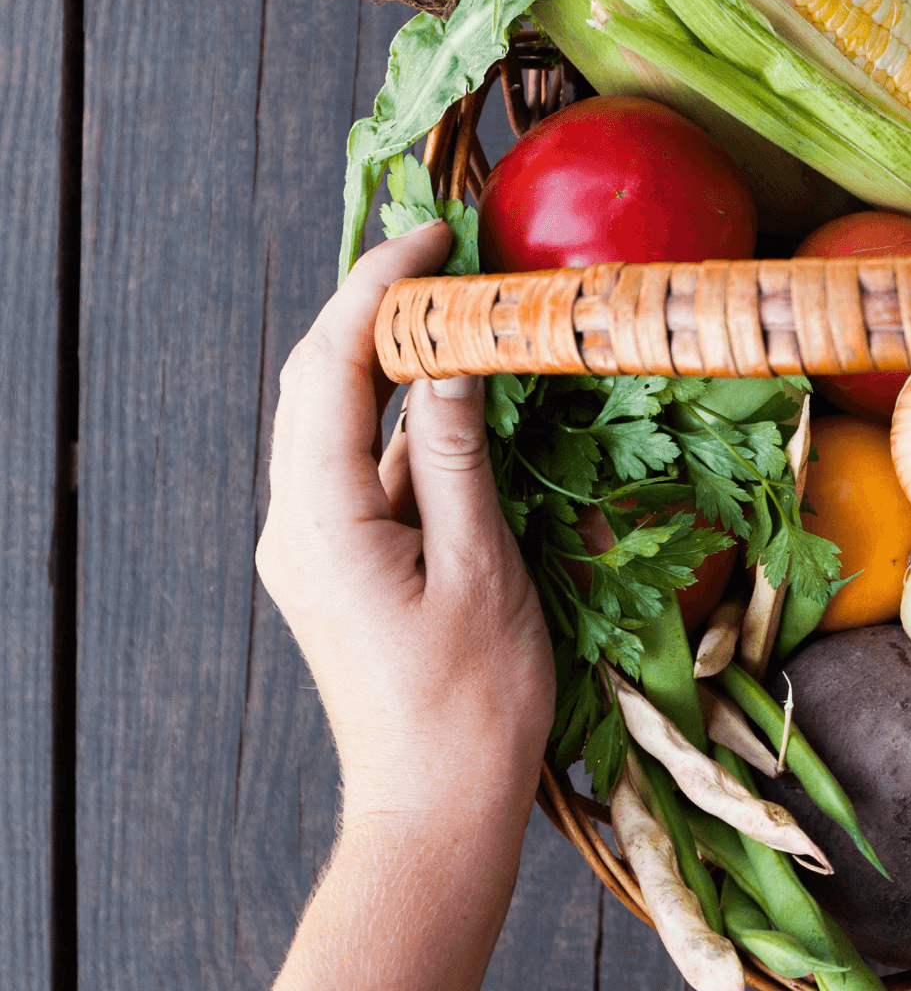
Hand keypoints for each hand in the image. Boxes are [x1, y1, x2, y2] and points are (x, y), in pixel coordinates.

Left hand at [258, 221, 552, 989]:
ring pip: (336, 420)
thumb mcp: (483, 570)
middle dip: (376, 308)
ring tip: (456, 312)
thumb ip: (459, 457)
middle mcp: (296, 524)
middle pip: (318, 382)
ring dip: (390, 360)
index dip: (376, 290)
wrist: (437, 806)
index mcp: (320, 521)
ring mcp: (313, 545)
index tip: (433, 236)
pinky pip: (360, 467)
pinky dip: (404, 421)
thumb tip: (452, 359)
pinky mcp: (340, 563)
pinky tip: (457, 403)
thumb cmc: (471, 705)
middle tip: (446, 256)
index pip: (329, 369)